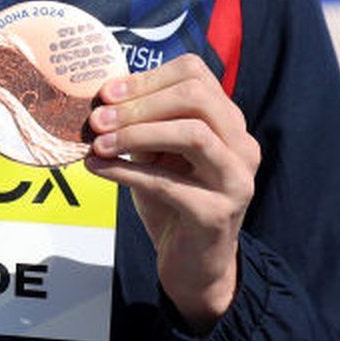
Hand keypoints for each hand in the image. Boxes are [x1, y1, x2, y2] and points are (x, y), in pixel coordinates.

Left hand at [84, 54, 259, 332]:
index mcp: (228, 122)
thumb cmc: (173, 202)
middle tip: (98, 118)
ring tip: (99, 143)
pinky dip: (127, 172)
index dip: (147, 78)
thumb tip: (99, 99)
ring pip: (192, 134)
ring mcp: (235, 179)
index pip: (195, 74)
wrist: (194, 266)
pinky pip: (168, 183)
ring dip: (136, 134)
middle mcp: (241, 145)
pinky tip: (98, 169)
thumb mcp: (157, 154)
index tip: (107, 93)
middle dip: (140, 103)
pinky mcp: (218, 214)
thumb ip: (140, 125)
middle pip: (196, 97)